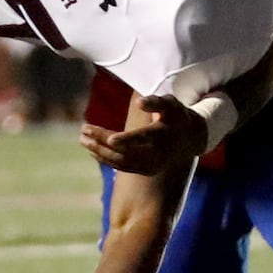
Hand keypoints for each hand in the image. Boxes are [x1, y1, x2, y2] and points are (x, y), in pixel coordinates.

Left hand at [78, 96, 207, 175]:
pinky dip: (106, 159)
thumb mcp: (171, 104)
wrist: (190, 139)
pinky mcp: (146, 170)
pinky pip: (123, 167)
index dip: (126, 140)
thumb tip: (139, 102)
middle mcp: (158, 154)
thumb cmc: (176, 115)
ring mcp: (151, 165)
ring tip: (82, 139)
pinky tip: (92, 150)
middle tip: (84, 131)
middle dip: (103, 142)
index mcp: (163, 136)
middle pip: (126, 151)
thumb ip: (156, 102)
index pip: (143, 139)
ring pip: (122, 162)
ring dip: (100, 151)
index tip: (109, 138)